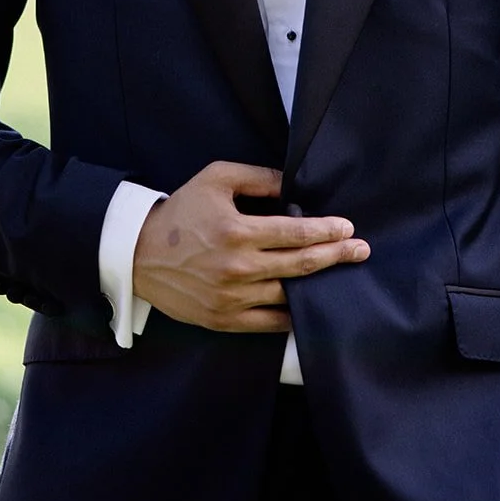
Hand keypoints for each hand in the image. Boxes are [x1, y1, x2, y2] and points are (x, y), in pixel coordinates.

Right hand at [132, 162, 369, 331]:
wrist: (138, 254)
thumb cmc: (180, 212)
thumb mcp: (216, 179)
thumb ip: (257, 177)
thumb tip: (292, 186)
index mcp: (238, 231)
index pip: (296, 233)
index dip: (327, 231)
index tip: (348, 229)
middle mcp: (239, 267)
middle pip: (301, 265)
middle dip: (337, 256)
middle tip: (362, 251)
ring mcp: (232, 297)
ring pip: (289, 295)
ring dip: (318, 286)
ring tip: (340, 277)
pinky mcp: (224, 319)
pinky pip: (269, 323)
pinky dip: (293, 316)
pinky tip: (309, 307)